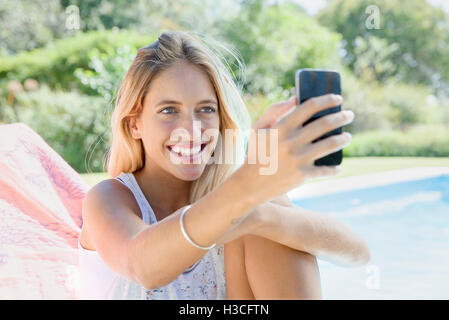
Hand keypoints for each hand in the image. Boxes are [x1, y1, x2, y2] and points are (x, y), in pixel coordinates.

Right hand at [238, 93, 353, 203]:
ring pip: (330, 144)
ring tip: (347, 137)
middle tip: (349, 115)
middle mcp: (292, 141)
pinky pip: (325, 170)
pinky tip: (338, 167)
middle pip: (325, 124)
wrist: (249, 184)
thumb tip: (296, 98)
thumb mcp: (258, 129)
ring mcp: (298, 159)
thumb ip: (274, 110)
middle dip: (342, 117)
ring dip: (343, 138)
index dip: (327, 100)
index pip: (310, 106)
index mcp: (281, 127)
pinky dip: (334, 169)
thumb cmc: (255, 153)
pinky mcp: (303, 175)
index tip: (338, 98)